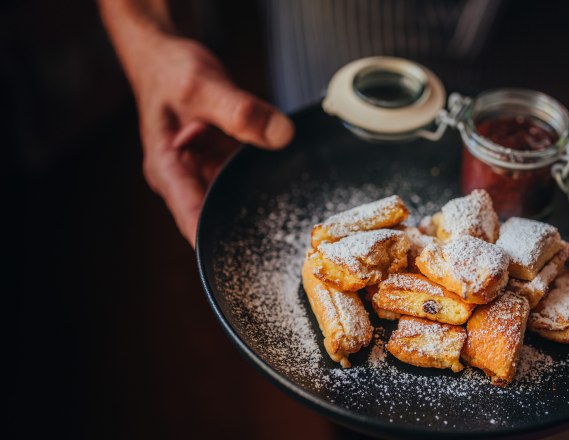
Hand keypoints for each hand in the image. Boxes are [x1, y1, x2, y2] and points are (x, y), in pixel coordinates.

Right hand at [130, 35, 293, 246]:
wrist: (164, 54)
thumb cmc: (169, 71)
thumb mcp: (203, 85)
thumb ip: (240, 111)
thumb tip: (281, 136)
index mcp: (168, 169)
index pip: (194, 219)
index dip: (219, 246)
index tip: (249, 263)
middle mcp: (182, 178)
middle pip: (216, 217)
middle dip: (246, 229)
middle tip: (287, 242)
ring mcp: (199, 172)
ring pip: (231, 199)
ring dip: (256, 204)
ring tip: (292, 215)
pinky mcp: (215, 162)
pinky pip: (240, 179)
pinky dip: (258, 178)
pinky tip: (284, 181)